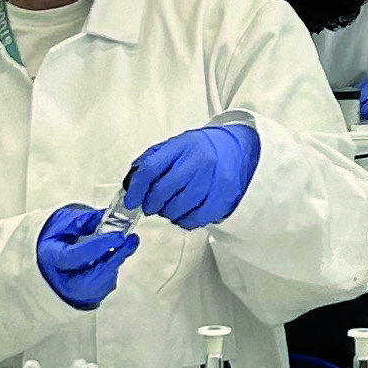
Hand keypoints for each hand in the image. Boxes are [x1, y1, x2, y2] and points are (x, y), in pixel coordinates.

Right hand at [36, 205, 138, 310]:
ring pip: (101, 284)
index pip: (75, 256)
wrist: (47, 258)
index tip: (118, 236)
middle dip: (114, 258)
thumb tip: (107, 217)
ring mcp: (74, 293)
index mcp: (51, 258)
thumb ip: (85, 220)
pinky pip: (105, 285)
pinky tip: (116, 255)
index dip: (98, 247)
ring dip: (116, 263)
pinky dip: (113, 269)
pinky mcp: (88, 297)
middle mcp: (61, 280)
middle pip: (91, 277)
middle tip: (131, 240)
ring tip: (126, 244)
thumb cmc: (55, 239)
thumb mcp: (64, 222)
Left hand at [123, 122, 262, 229]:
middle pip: (164, 191)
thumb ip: (152, 161)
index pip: (151, 168)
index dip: (137, 189)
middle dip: (151, 204)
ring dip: (167, 213)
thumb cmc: (199, 149)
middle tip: (150, 206)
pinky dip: (183, 221)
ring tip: (168, 208)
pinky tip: (182, 214)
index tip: (131, 201)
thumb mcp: (175, 145)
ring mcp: (212, 181)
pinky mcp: (222, 198)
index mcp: (182, 146)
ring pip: (178, 208)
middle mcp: (198, 162)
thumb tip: (131, 186)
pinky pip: (195, 219)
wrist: (235, 148)